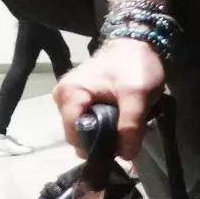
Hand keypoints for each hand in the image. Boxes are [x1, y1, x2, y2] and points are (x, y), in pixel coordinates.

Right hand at [52, 39, 165, 160]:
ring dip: (101, 134)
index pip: (74, 133)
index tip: (117, 149)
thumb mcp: (137, 95)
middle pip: (76, 133)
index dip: (95, 145)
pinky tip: (117, 122)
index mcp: (70, 93)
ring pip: (81, 129)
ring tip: (122, 129)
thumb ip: (130, 125)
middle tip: (124, 139)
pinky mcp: (76, 98)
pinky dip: (100, 126)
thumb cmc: (134, 66)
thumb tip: (125, 155)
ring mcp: (67, 97)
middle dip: (99, 141)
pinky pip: (84, 121)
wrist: (138, 43)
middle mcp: (61, 96)